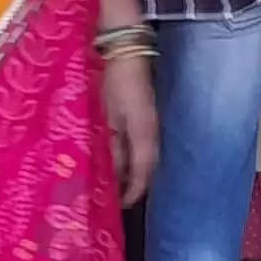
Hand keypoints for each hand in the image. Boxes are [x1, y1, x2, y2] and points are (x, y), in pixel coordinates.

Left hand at [101, 52, 160, 205]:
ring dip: (129, 173)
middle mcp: (151, 134)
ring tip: (111, 186)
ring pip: (142, 159)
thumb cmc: (115, 82)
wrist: (127, 53)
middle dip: (131, 187)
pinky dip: (127, 158)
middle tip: (112, 201)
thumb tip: (110, 173)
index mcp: (145, 136)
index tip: (120, 207)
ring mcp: (150, 126)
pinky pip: (138, 146)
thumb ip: (112, 146)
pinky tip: (113, 161)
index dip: (133, 193)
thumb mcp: (109, 117)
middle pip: (145, 170)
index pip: (143, 174)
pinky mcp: (143, 119)